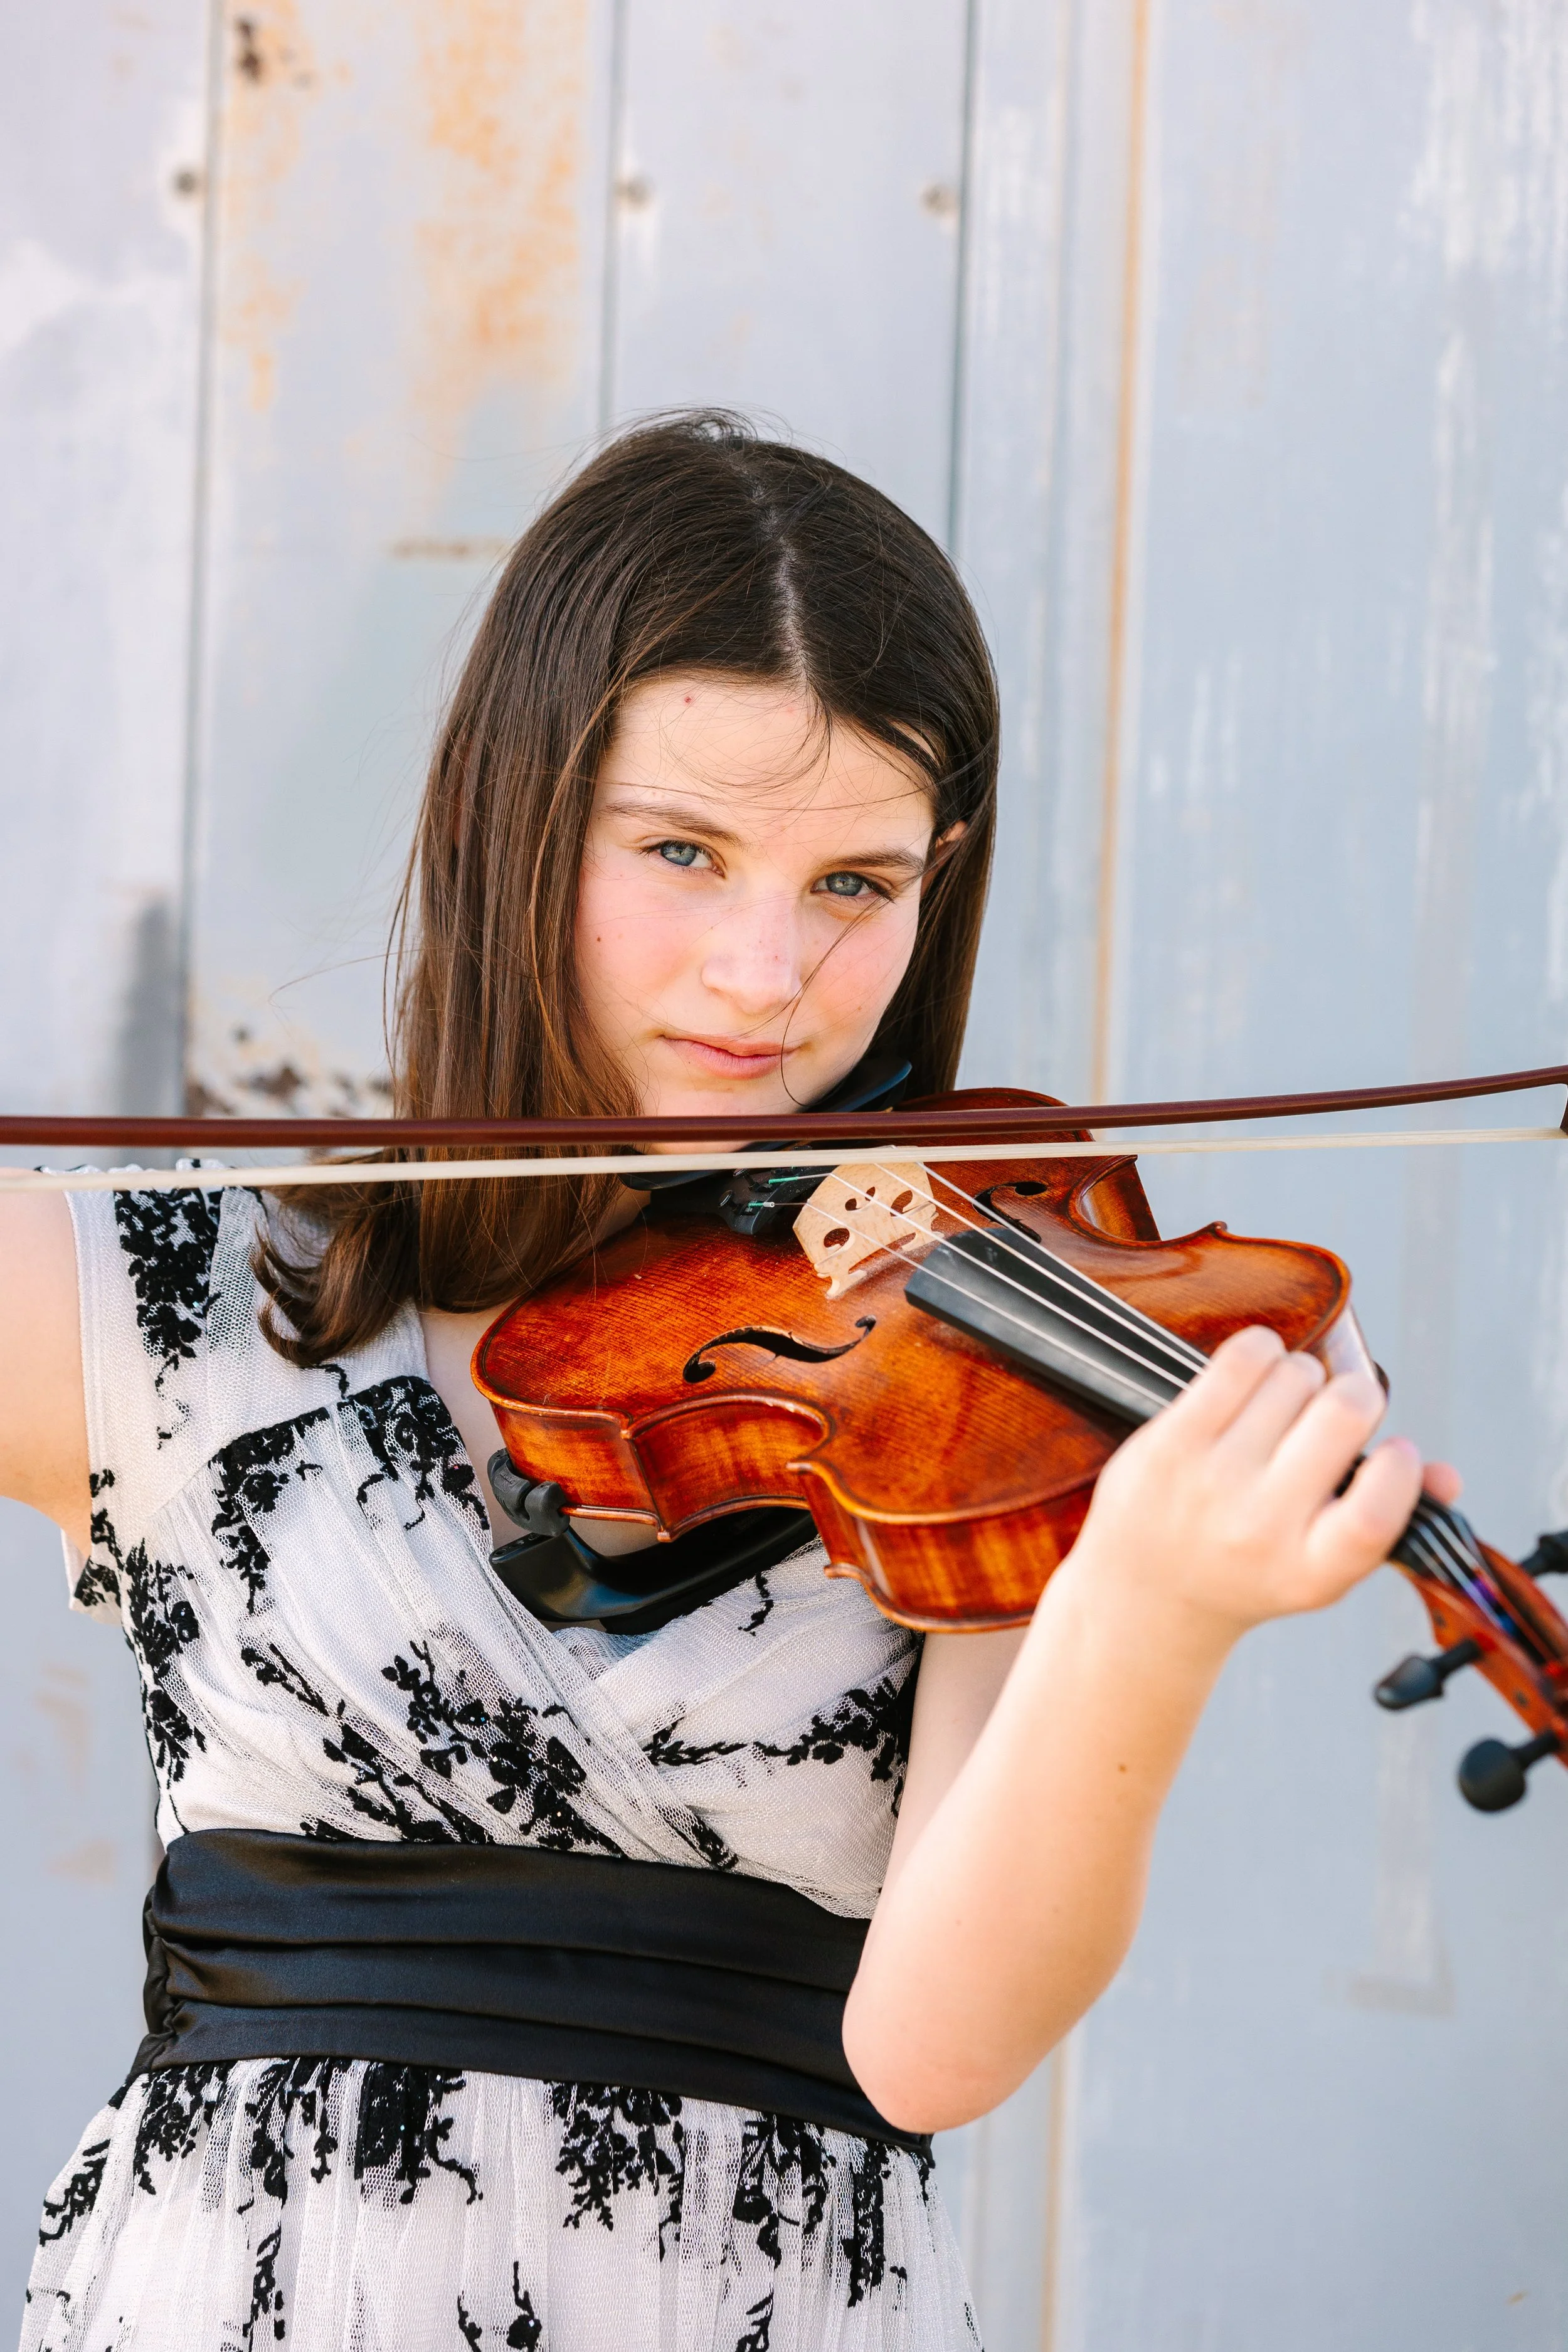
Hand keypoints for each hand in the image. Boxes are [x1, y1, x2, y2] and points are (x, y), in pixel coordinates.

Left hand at [1064, 1325, 1452, 1651]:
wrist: (1146, 1590)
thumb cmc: (1249, 1566)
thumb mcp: (1321, 1566)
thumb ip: (1389, 1520)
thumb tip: (1445, 1475)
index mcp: (1310, 1572)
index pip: (1375, 1511)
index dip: (1401, 1468)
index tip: (1397, 1451)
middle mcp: (1260, 1528)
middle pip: (1343, 1418)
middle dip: (1357, 1396)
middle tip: (1342, 1409)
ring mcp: (1211, 1480)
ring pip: (1295, 1377)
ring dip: (1305, 1376)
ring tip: (1288, 1403)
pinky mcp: (1172, 1441)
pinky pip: (1240, 1361)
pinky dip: (1264, 1350)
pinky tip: (1261, 1369)